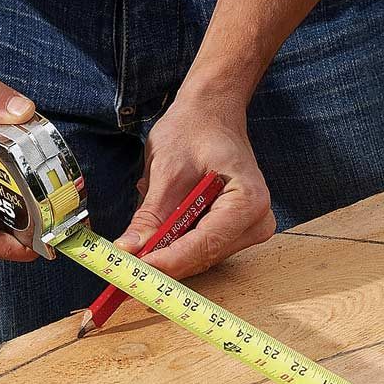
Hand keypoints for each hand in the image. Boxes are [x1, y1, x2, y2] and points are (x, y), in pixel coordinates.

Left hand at [115, 94, 275, 278]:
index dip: (169, 259)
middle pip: (205, 256)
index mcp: (249, 200)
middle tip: (127, 266)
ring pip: (202, 258)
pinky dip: (176, 248)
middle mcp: (257, 222)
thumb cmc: (195, 130)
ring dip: (169, 256)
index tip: (137, 268)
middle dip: (165, 261)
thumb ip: (150, 215)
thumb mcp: (165, 169)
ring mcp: (250, 230)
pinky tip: (157, 239)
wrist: (212, 115)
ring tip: (138, 249)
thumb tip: (129, 250)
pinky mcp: (237, 234)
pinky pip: (202, 250)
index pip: (205, 243)